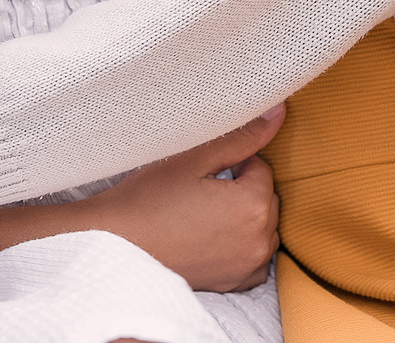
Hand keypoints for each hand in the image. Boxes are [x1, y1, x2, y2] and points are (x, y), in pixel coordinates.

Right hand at [81, 107, 282, 291]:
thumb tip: (278, 112)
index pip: (261, 168)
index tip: (203, 170)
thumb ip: (242, 136)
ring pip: (262, 226)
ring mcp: (249, 266)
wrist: (116, 245)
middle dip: (242, 188)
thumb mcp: (194, 159)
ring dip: (244, 216)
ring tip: (203, 213)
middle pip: (266, 198)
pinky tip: (208, 237)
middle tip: (201, 189)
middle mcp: (260, 240)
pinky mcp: (236, 283)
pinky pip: (252, 255)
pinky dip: (239, 244)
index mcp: (253, 205)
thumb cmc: (150, 198)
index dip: (232, 163)